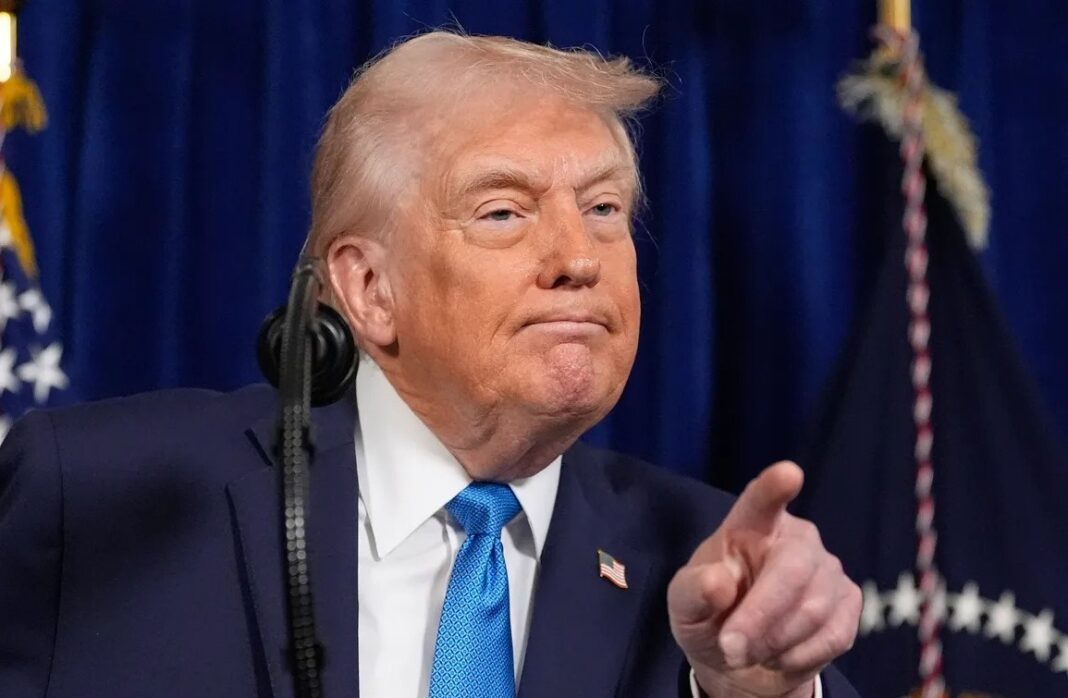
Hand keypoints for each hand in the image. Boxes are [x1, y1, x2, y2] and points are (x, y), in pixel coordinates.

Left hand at [668, 462, 861, 697]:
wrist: (739, 659)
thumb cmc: (709, 616)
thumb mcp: (685, 605)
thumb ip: (694, 592)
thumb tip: (718, 582)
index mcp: (749, 525)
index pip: (761, 501)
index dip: (774, 488)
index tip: (788, 473)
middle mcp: (796, 537)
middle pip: (793, 568)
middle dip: (761, 615)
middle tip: (731, 648)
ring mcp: (827, 568)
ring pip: (813, 610)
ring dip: (774, 643)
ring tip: (747, 652)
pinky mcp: (849, 602)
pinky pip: (834, 635)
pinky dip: (798, 656)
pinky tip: (777, 656)